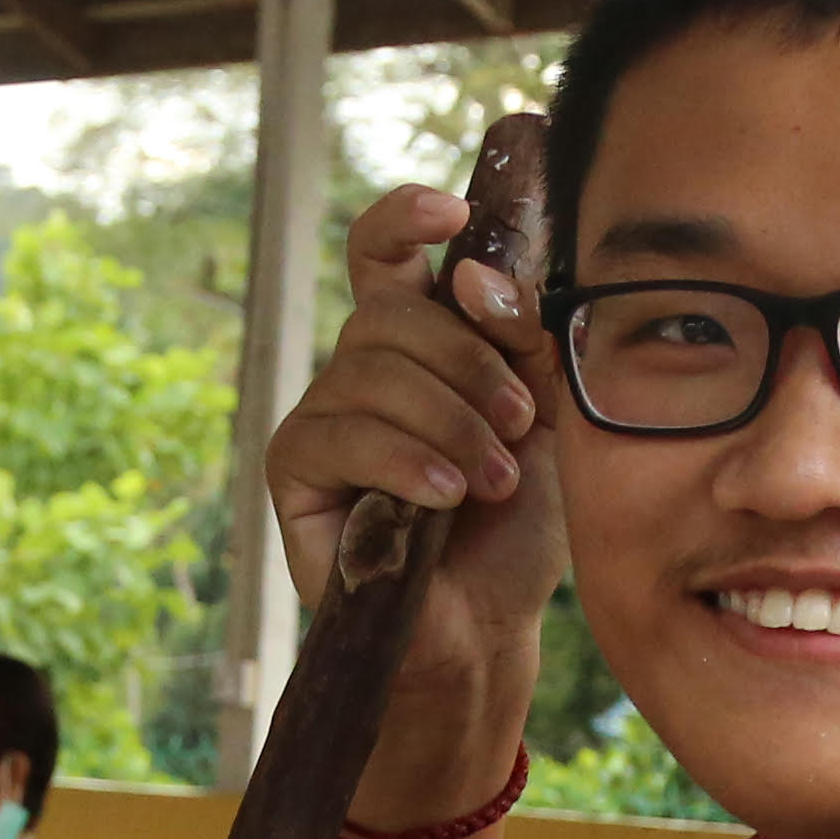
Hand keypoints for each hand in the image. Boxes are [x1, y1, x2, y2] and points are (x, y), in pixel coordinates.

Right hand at [265, 182, 563, 795]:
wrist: (486, 628)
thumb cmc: (513, 528)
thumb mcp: (545, 417)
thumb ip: (521, 340)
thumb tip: (469, 275)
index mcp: (415, 344)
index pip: (383, 254)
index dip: (404, 218)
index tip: (454, 210)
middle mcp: (359, 371)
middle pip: (391, 312)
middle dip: (469, 363)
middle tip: (522, 426)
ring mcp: (321, 418)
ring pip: (370, 370)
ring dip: (450, 422)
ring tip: (495, 481)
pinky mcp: (294, 476)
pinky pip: (338, 434)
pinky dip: (402, 459)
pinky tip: (443, 498)